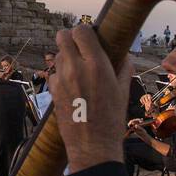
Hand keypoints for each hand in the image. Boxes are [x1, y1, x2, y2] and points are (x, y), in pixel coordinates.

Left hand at [49, 25, 131, 174]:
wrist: (93, 145)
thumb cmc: (112, 119)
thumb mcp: (123, 91)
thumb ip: (123, 67)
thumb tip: (123, 54)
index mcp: (96, 64)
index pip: (81, 30)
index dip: (84, 31)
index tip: (90, 37)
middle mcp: (76, 68)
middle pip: (63, 36)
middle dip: (70, 38)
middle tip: (79, 47)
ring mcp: (61, 79)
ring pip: (58, 55)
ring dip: (66, 57)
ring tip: (78, 70)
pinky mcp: (52, 91)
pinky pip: (54, 73)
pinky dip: (61, 75)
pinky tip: (71, 86)